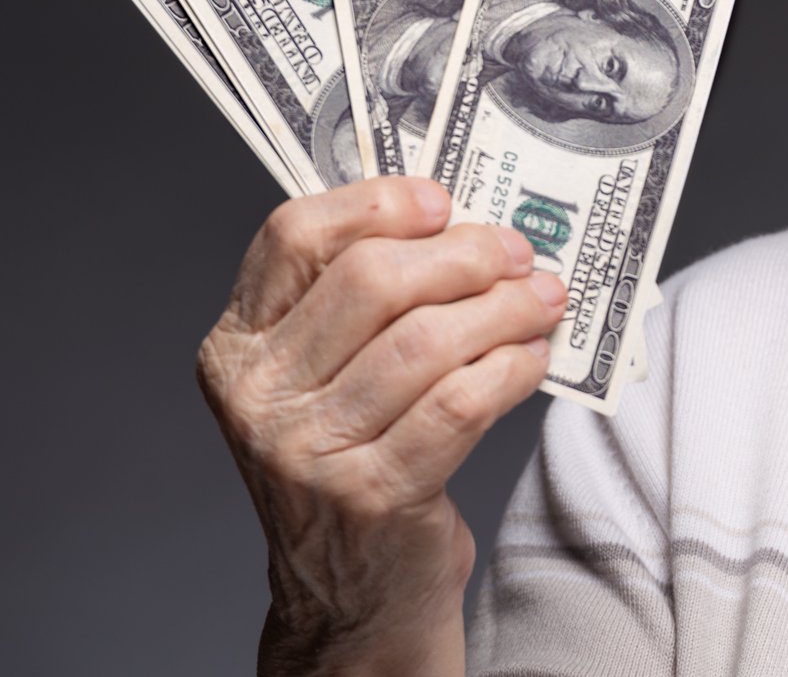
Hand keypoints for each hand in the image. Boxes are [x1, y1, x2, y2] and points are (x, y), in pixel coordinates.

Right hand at [198, 177, 566, 676]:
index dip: (375, 203)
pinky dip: (511, 368)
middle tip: (517, 254)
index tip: (442, 202)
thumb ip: (366, 301)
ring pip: (426, 339)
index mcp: (237, 345)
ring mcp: (307, 450)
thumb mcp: (328, 377)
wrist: (353, 594)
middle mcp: (257, 396)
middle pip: (372, 279)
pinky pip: (461, 401)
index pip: (292, 236)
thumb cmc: (356, 460)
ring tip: (542, 300)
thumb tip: (466, 220)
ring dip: (504, 309)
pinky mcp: (372, 494)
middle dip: (465, 255)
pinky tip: (531, 359)